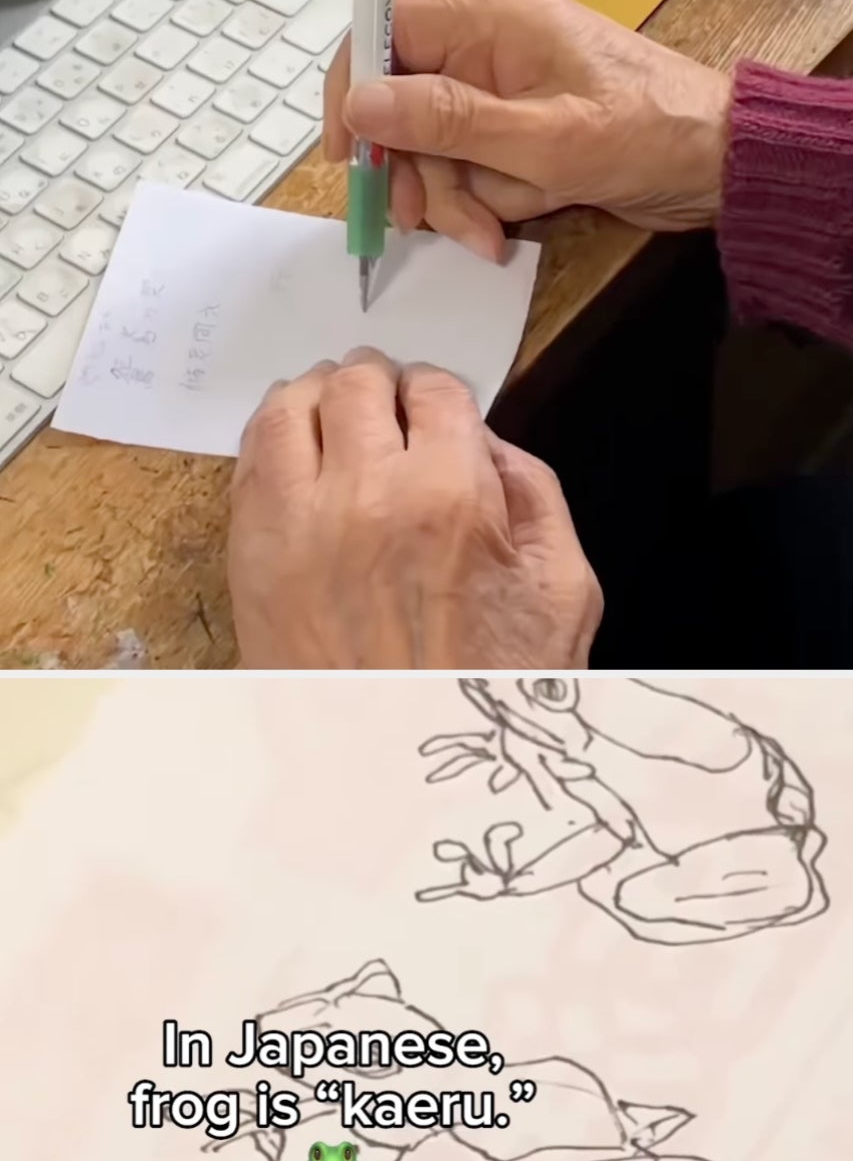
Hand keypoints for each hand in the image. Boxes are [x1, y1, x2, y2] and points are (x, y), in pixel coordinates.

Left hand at [227, 352, 600, 668]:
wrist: (402, 778)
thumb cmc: (490, 693)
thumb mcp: (564, 592)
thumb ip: (537, 497)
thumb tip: (489, 443)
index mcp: (452, 497)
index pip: (437, 390)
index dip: (441, 393)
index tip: (438, 410)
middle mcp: (366, 495)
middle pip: (357, 383)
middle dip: (378, 383)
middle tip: (386, 405)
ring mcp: (297, 522)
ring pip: (288, 406)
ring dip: (314, 397)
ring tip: (331, 413)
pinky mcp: (249, 554)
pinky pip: (247, 461)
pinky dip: (270, 440)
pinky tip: (292, 452)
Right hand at [325, 0, 732, 255]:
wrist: (721, 164)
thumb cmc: (640, 135)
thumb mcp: (538, 139)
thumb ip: (444, 120)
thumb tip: (358, 102)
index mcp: (489, 17)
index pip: (384, 28)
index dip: (352, 86)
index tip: (346, 154)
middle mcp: (488, 43)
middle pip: (404, 99)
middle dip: (417, 167)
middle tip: (424, 220)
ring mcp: (504, 89)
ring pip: (436, 143)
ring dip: (453, 196)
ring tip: (489, 233)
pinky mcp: (521, 128)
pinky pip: (473, 163)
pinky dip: (484, 199)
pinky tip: (510, 225)